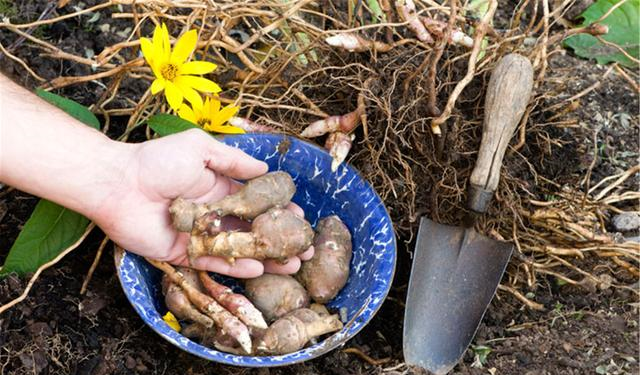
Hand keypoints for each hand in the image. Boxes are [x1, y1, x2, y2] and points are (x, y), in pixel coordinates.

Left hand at [96, 129, 312, 277]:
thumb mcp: (199, 148)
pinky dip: (236, 266)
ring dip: (266, 257)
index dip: (278, 210)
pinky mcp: (184, 254)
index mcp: (218, 188)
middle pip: (253, 229)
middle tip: (304, 248)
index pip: (256, 202)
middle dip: (279, 239)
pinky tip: (259, 268)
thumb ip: (233, 160)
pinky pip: (214, 262)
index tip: (299, 217)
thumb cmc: (157, 161)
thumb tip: (266, 167)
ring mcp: (200, 235)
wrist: (117, 183)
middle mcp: (213, 213)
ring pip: (239, 249)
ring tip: (292, 265)